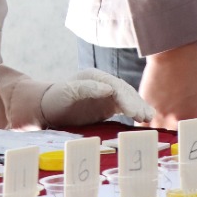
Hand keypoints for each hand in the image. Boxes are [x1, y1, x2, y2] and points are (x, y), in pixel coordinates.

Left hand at [39, 70, 154, 126]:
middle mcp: (103, 84)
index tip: (132, 111)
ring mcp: (107, 95)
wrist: (47, 108)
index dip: (125, 98)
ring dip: (139, 107)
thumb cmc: (55, 99)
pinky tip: (143, 119)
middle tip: (146, 116)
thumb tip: (109, 89)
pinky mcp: (107, 106)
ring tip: (149, 117)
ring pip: (127, 99)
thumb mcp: (67, 92)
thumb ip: (87, 88)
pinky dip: (134, 112)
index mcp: (95, 77)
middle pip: (124, 91)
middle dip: (136, 103)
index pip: (115, 86)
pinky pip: (124, 107)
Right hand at [137, 43, 196, 129]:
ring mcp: (160, 119)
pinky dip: (148, 128)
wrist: (173, 55)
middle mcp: (179, 122)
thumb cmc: (195, 71)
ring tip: (167, 121)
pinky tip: (154, 121)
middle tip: (181, 126)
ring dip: (164, 132)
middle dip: (181, 136)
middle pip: (179, 141)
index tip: (196, 135)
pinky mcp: (146, 112)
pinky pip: (145, 130)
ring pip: (161, 137)